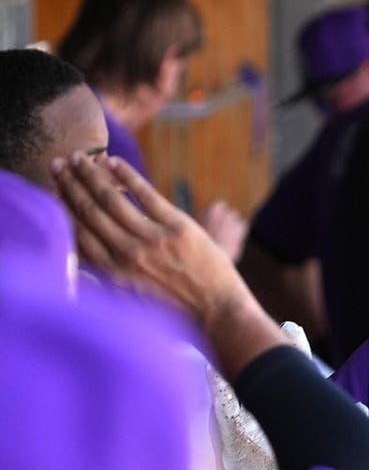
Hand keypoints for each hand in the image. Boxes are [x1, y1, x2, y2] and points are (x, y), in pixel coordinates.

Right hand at [51, 153, 252, 332]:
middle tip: (58, 164)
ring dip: (92, 175)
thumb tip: (76, 261)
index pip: (76, 232)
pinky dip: (127, 175)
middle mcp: (126, 255)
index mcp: (111, 273)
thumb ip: (104, 280)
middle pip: (89, 211)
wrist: (216, 311)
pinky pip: (145, 194)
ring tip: (81, 158)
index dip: (61, 206)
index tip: (51, 187)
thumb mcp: (129, 301)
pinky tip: (114, 162)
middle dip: (70, 185)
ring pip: (111, 199)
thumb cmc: (173, 309)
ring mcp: (152, 240)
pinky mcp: (178, 227)